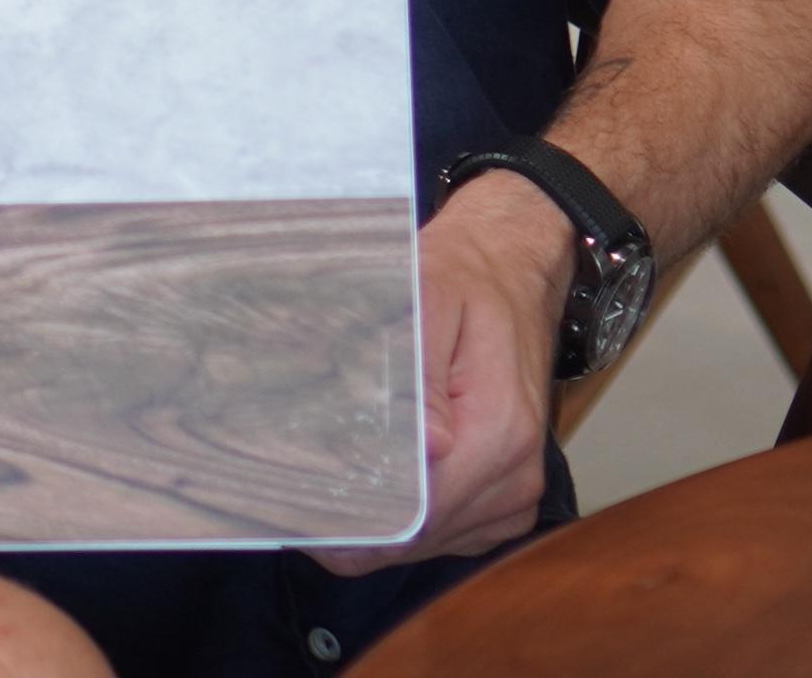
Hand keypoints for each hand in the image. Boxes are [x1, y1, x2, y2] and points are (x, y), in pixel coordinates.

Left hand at [309, 171, 570, 577]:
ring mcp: (515, 495)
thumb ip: (421, 366)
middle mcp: (515, 475)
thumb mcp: (432, 295)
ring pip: (426, 542)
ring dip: (380, 519)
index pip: (416, 513)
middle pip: (415, 538)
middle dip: (356, 518)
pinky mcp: (506, 500)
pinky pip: (446, 534)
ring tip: (331, 469)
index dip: (353, 512)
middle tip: (295, 481)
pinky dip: (409, 515)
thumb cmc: (462, 278)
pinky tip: (380, 472)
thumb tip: (428, 447)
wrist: (511, 269)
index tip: (299, 492)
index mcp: (499, 430)